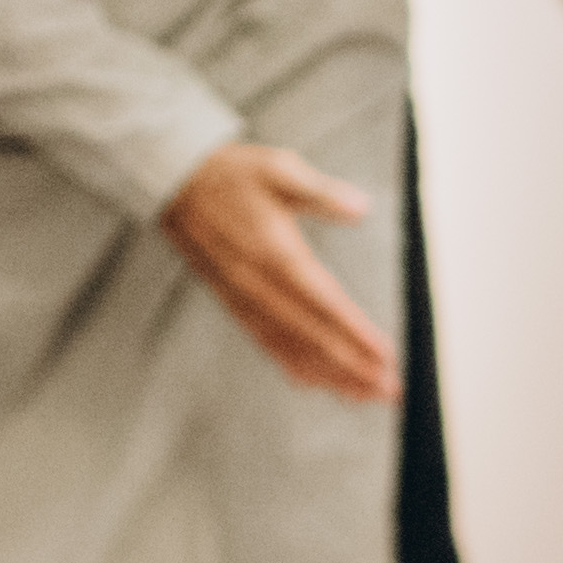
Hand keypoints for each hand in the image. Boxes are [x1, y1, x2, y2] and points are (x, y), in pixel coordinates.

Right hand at [163, 140, 399, 399]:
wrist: (174, 182)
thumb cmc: (231, 174)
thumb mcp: (278, 168)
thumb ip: (321, 192)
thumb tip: (360, 206)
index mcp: (273, 252)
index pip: (323, 302)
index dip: (354, 333)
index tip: (384, 355)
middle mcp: (257, 284)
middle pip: (310, 335)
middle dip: (351, 366)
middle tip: (388, 389)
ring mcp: (244, 298)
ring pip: (289, 347)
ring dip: (329, 374)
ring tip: (366, 394)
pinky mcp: (234, 303)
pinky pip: (266, 342)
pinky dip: (294, 365)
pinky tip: (318, 383)